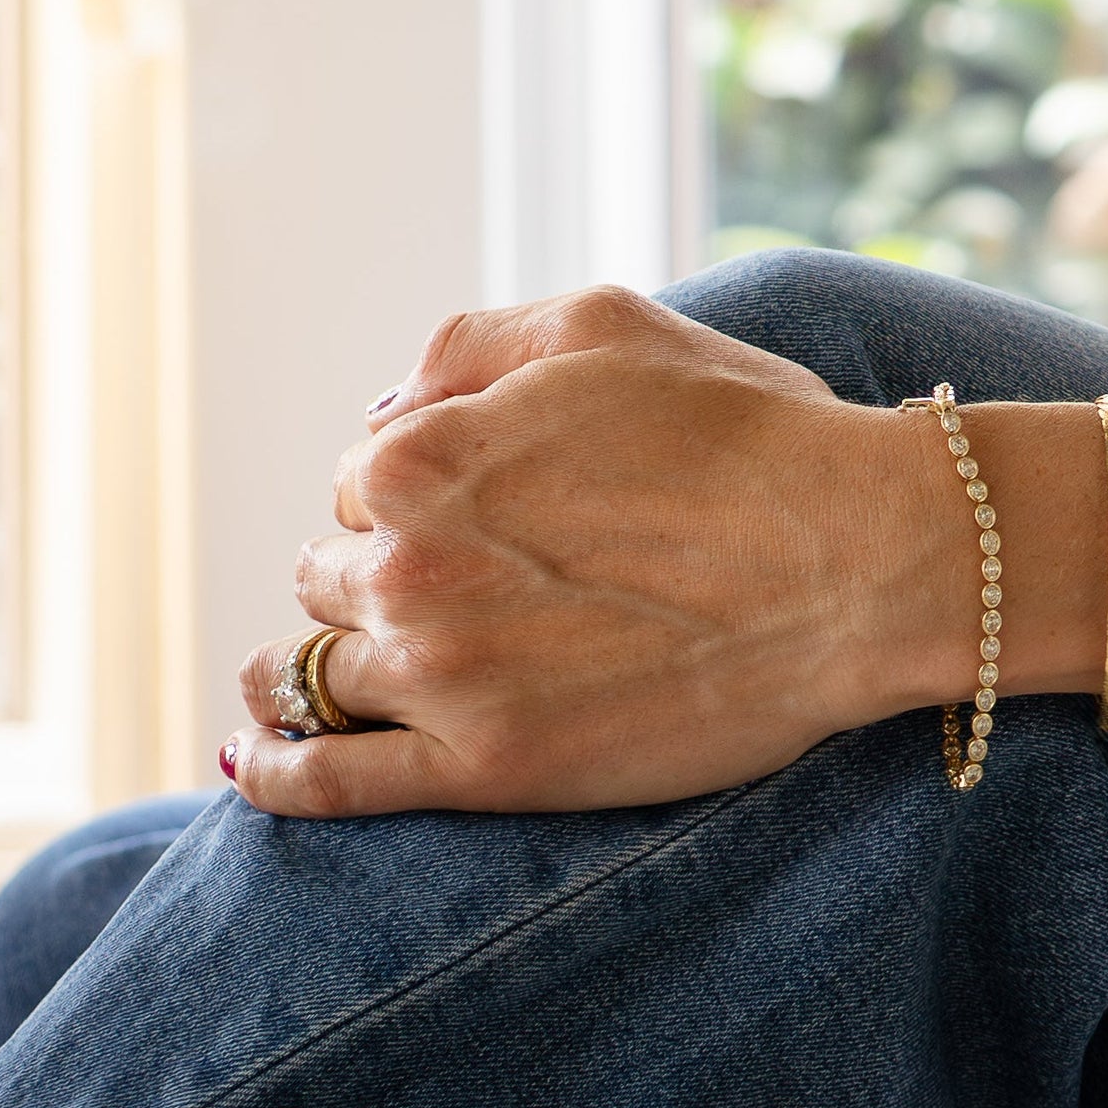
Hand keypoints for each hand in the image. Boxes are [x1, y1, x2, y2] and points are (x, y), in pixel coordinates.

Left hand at [221, 288, 941, 815]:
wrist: (857, 561)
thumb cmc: (747, 432)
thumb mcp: (602, 323)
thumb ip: (468, 347)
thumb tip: (378, 411)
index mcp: (423, 452)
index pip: (357, 483)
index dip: (410, 496)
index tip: (476, 516)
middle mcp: (409, 563)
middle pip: (332, 577)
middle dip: (377, 577)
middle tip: (463, 590)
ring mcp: (442, 675)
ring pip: (318, 674)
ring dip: (321, 667)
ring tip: (326, 679)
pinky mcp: (486, 771)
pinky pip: (330, 784)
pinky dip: (276, 775)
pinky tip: (251, 766)